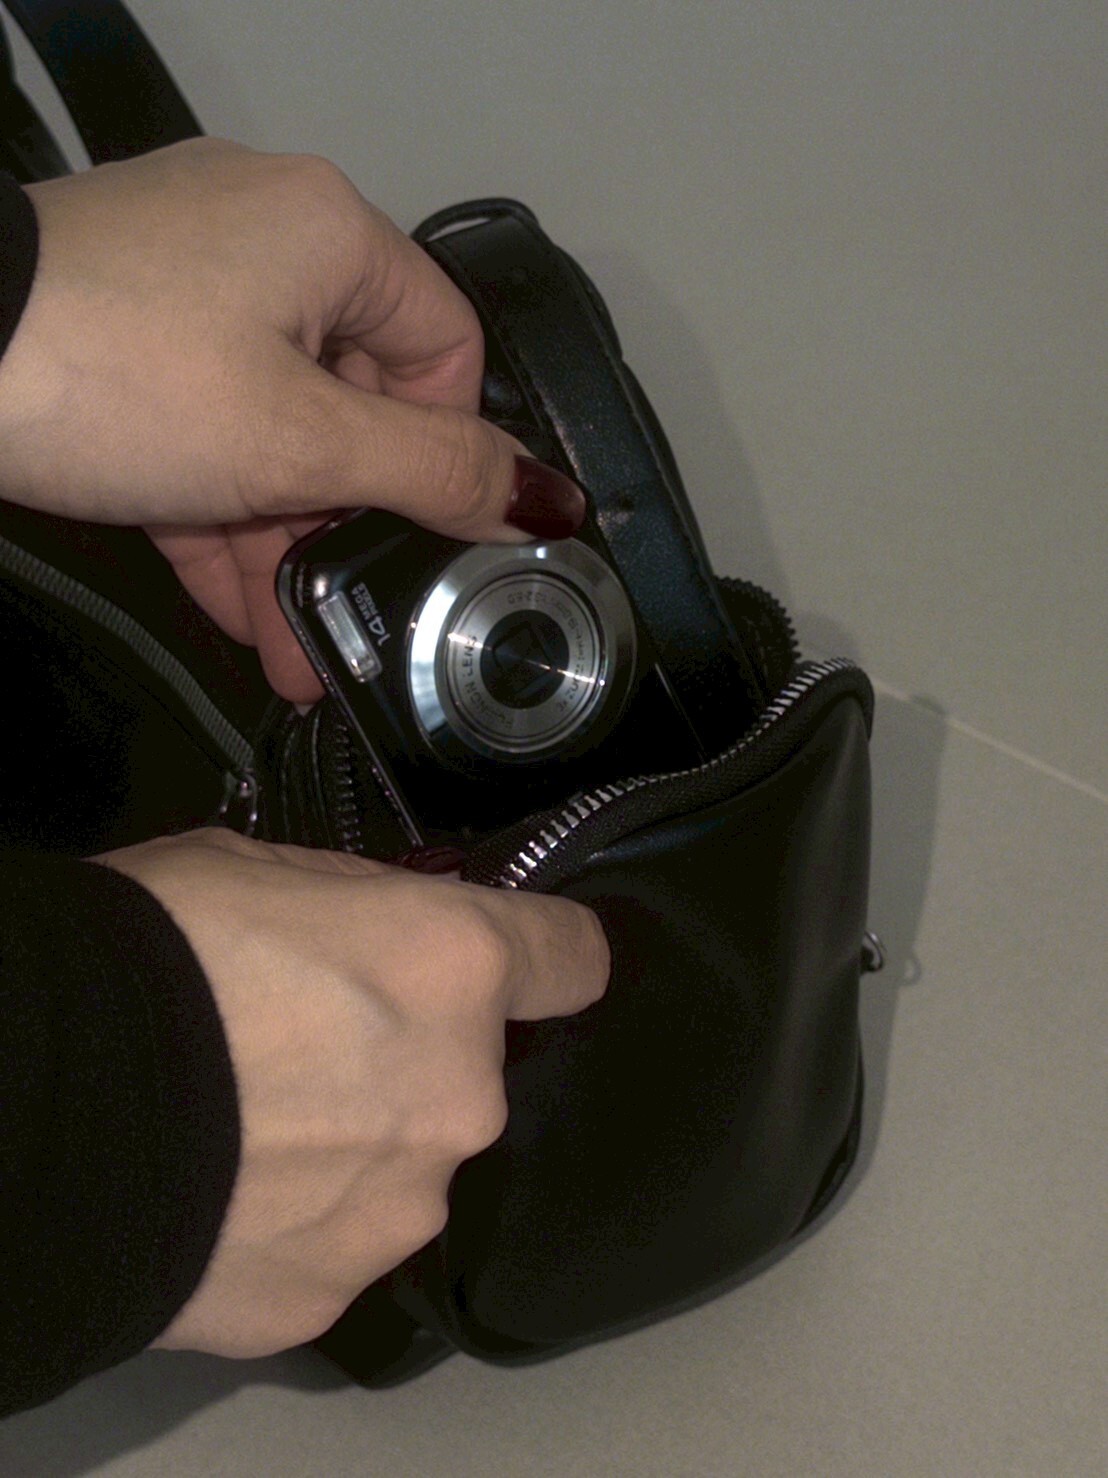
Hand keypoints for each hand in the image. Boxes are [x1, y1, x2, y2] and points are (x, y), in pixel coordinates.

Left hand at [0, 140, 583, 698]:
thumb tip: (552, 501)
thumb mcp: (302, 442)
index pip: (444, 347)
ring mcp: (187, 291)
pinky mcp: (126, 340)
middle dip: (351, 529)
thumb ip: (434, 474)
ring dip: (286, 545)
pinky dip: (224, 518)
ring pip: (274, 432)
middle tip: (364, 618)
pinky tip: (240, 617)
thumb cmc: (117, 375)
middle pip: (355, 403)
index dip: (443, 453)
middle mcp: (266, 244)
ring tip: (297, 653)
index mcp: (330, 235)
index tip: (421, 535)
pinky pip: (205, 435)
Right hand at [97, 828, 607, 1357]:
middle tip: (301, 1049)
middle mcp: (461, 1097)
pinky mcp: (329, 1299)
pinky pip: (334, 1244)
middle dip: (410, 1058)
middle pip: (472, 1073)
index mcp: (457, 970)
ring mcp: (401, 1209)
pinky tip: (222, 1199)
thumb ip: (365, 909)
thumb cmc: (157, 947)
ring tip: (246, 1135)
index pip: (574, 959)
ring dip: (354, 1148)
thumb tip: (393, 934)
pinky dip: (295, 1224)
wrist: (46, 1103)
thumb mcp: (265, 870)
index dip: (544, 957)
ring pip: (407, 1167)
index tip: (512, 967)